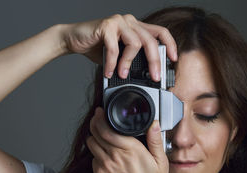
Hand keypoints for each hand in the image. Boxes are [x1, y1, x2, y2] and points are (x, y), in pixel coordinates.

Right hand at [60, 14, 177, 78]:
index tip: (173, 59)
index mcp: (137, 27)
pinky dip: (113, 62)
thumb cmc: (97, 47)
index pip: (160, 32)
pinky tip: (109, 71)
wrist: (73, 38)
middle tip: (155, 77)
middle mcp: (130, 21)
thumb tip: (148, 76)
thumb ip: (133, 59)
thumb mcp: (120, 54)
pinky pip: (115, 47)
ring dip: (129, 64)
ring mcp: (119, 21)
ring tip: (123, 75)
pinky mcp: (106, 26)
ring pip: (135, 43)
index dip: (170, 44)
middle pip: (151, 40)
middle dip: (155, 61)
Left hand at [86, 107, 168, 172]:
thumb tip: (154, 124)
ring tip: (102, 137)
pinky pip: (93, 159)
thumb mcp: (161, 162)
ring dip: (95, 138)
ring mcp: (104, 166)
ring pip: (91, 144)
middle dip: (95, 124)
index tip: (100, 112)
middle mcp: (115, 156)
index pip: (106, 128)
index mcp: (131, 150)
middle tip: (98, 120)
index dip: (100, 118)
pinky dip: (97, 154)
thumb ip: (156, 141)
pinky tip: (106, 156)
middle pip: (95, 133)